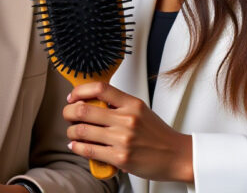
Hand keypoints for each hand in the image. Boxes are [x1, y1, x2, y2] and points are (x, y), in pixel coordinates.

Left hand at [63, 82, 192, 182]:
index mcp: (132, 104)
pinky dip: (77, 148)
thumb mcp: (141, 111)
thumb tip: (92, 103)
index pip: (99, 88)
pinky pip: (89, 150)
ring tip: (72, 133)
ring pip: (82, 131)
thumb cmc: (159, 135)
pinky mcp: (120, 158)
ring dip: (71, 132)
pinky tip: (77, 146)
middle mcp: (127, 120)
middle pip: (83, 110)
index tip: (72, 97)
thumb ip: (119, 106)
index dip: (80, 91)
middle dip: (68, 113)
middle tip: (68, 116)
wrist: (178, 156)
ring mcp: (123, 139)